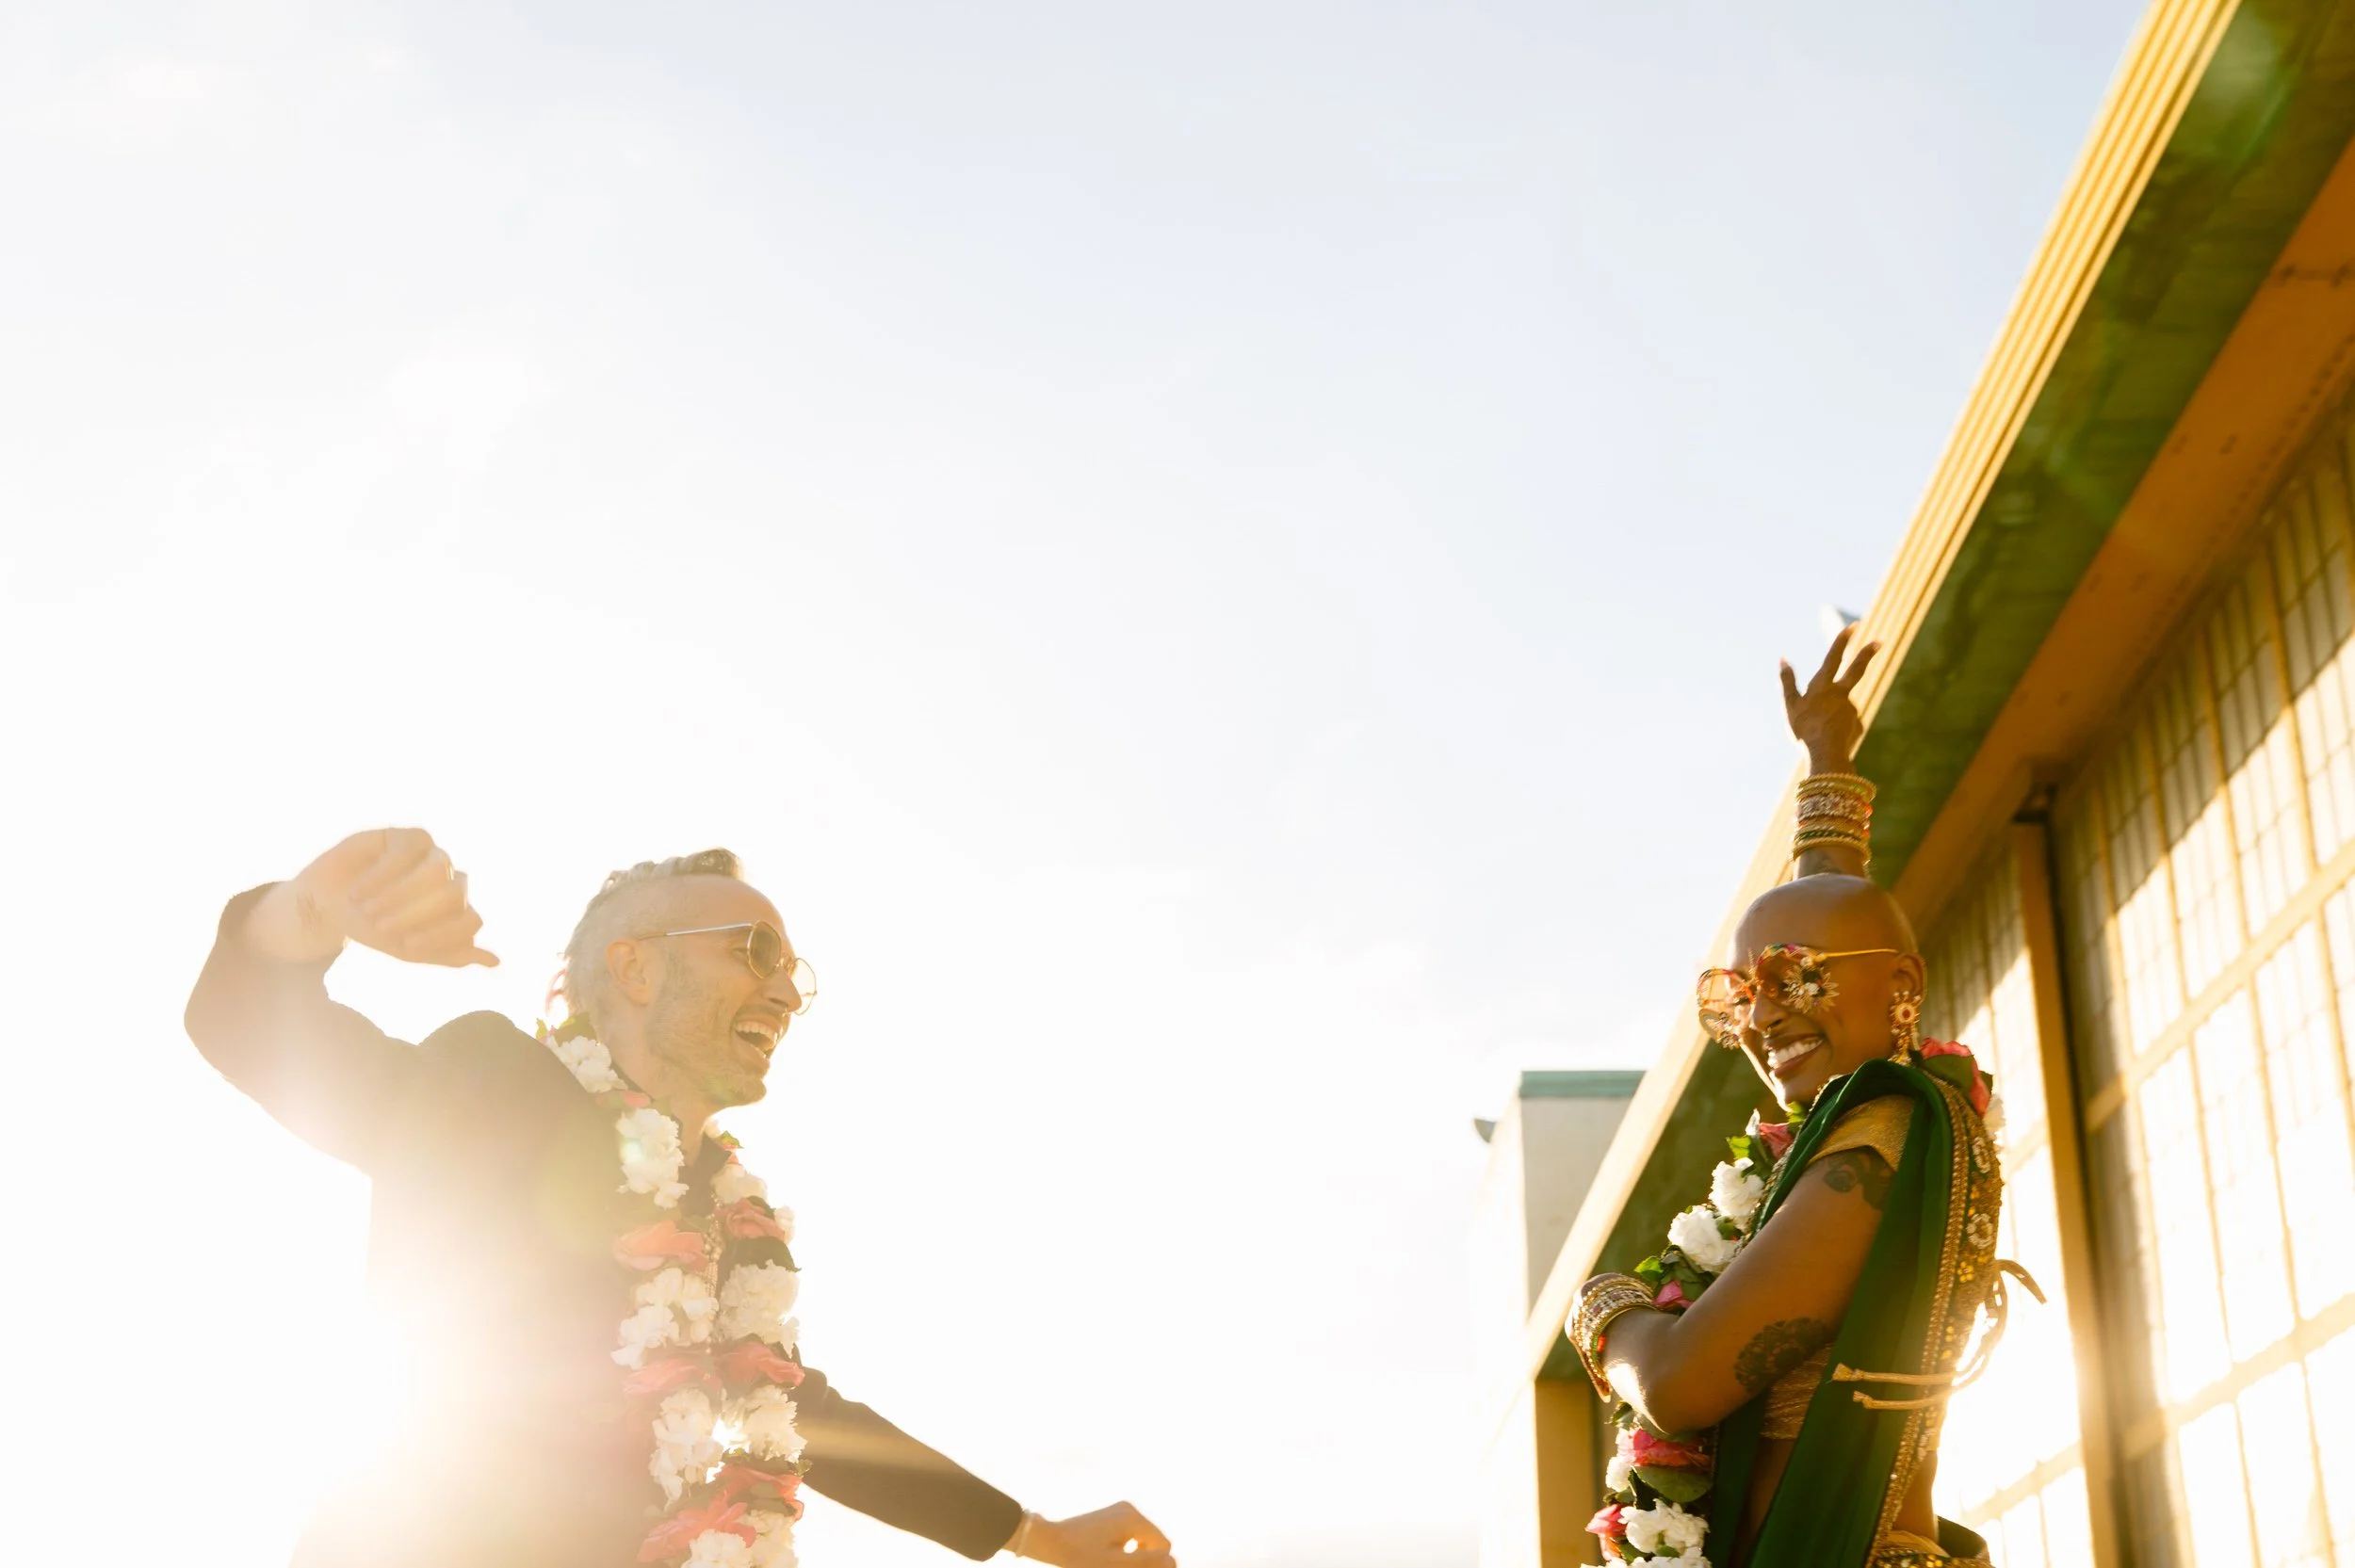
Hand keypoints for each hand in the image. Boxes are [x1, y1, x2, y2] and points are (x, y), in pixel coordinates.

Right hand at [244, 828, 498, 968]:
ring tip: (367, 910)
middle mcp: (452, 879)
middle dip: (415, 915)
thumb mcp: (409, 950)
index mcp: (459, 909)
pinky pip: (405, 853)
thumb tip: (496, 961)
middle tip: (379, 928)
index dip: (442, 936)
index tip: (405, 947)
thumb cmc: (373, 927)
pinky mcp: (409, 838)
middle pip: (455, 895)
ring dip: (399, 895)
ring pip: (437, 871)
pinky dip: (378, 878)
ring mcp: (433, 855)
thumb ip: (451, 955)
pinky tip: (357, 893)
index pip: (471, 921)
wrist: (330, 905)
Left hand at [1018, 1502, 1172, 1567]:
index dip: (1155, 1563)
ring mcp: (1120, 1510)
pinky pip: (1131, 1534)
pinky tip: (1107, 1555)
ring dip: (1133, 1555)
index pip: (1163, 1545)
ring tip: (1111, 1563)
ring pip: (1142, 1539)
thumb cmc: (1080, 1556)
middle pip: (1153, 1540)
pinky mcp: (1111, 1515)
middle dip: (1142, 1558)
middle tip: (1118, 1566)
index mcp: (1133, 1518)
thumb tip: (1173, 1560)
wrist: (1050, 1540)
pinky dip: (1125, 1548)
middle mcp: (1130, 1508)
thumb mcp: (1115, 1565)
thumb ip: (1146, 1563)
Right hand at [1779, 623, 1879, 772]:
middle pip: (1856, 669)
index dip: (1842, 641)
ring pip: (1840, 707)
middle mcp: (1841, 694)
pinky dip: (1836, 729)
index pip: (1834, 658)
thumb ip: (1787, 681)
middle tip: (1880, 641)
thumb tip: (1782, 658)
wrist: (1826, 756)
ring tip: (1816, 733)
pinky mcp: (1858, 724)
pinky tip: (1827, 740)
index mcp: (1823, 686)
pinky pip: (1845, 723)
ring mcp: (1852, 709)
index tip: (1854, 626)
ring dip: (1830, 716)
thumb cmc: (1803, 730)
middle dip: (1867, 653)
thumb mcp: (1790, 706)